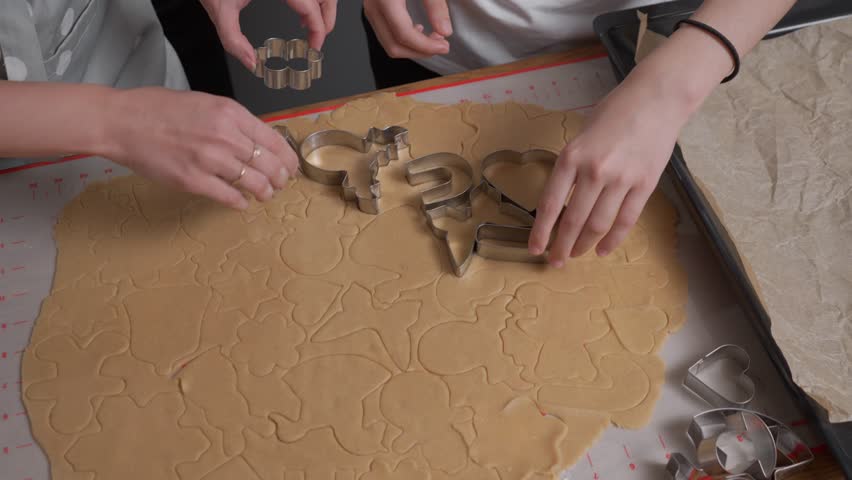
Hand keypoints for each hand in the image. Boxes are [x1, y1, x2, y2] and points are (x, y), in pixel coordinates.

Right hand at [106, 87, 297, 208]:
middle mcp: (225, 136)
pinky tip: (242, 202)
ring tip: (265, 195)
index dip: (288, 158)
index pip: (274, 139)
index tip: (291, 166)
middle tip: (281, 184)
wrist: (122, 121)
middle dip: (280, 178)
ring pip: (254, 183)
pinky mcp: (193, 181)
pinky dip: (240, 202)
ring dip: (265, 192)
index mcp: (230, 113)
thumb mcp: (205, 103)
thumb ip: (233, 121)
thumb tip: (258, 140)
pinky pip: (229, 197)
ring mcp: (210, 160)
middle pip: (270, 164)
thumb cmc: (159, 109)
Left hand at [201, 0, 336, 70]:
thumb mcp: (220, 10)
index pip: (312, 8)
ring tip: (310, 26)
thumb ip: (234, 41)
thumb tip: (251, 62)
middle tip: (318, 40)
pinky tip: (301, 10)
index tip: (314, 47)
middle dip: (327, 20)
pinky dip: (312, 0)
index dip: (318, 31)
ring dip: (322, 8)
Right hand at [364, 0, 451, 57]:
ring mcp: (371, 9)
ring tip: (433, 38)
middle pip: (393, 45)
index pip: (404, 34)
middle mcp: (373, 7)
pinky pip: (386, 33)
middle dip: (419, 51)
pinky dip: (403, 39)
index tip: (444, 46)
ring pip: (388, 43)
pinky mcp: (374, 9)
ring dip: (412, 47)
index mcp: (385, 0)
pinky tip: (419, 30)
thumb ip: (436, 6)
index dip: (426, 46)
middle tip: (441, 45)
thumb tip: (444, 32)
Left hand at [528, 72, 689, 265]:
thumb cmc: (615, 112)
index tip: (535, 248)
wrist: (656, 98)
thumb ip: (571, 166)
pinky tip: (602, 249)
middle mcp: (594, 171)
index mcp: (572, 156)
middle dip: (562, 245)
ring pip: (598, 225)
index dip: (542, 231)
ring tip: (575, 255)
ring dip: (584, 245)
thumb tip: (562, 199)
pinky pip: (626, 220)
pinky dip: (613, 239)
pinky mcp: (645, 185)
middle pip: (573, 220)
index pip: (551, 204)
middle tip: (555, 261)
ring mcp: (622, 179)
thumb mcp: (581, 134)